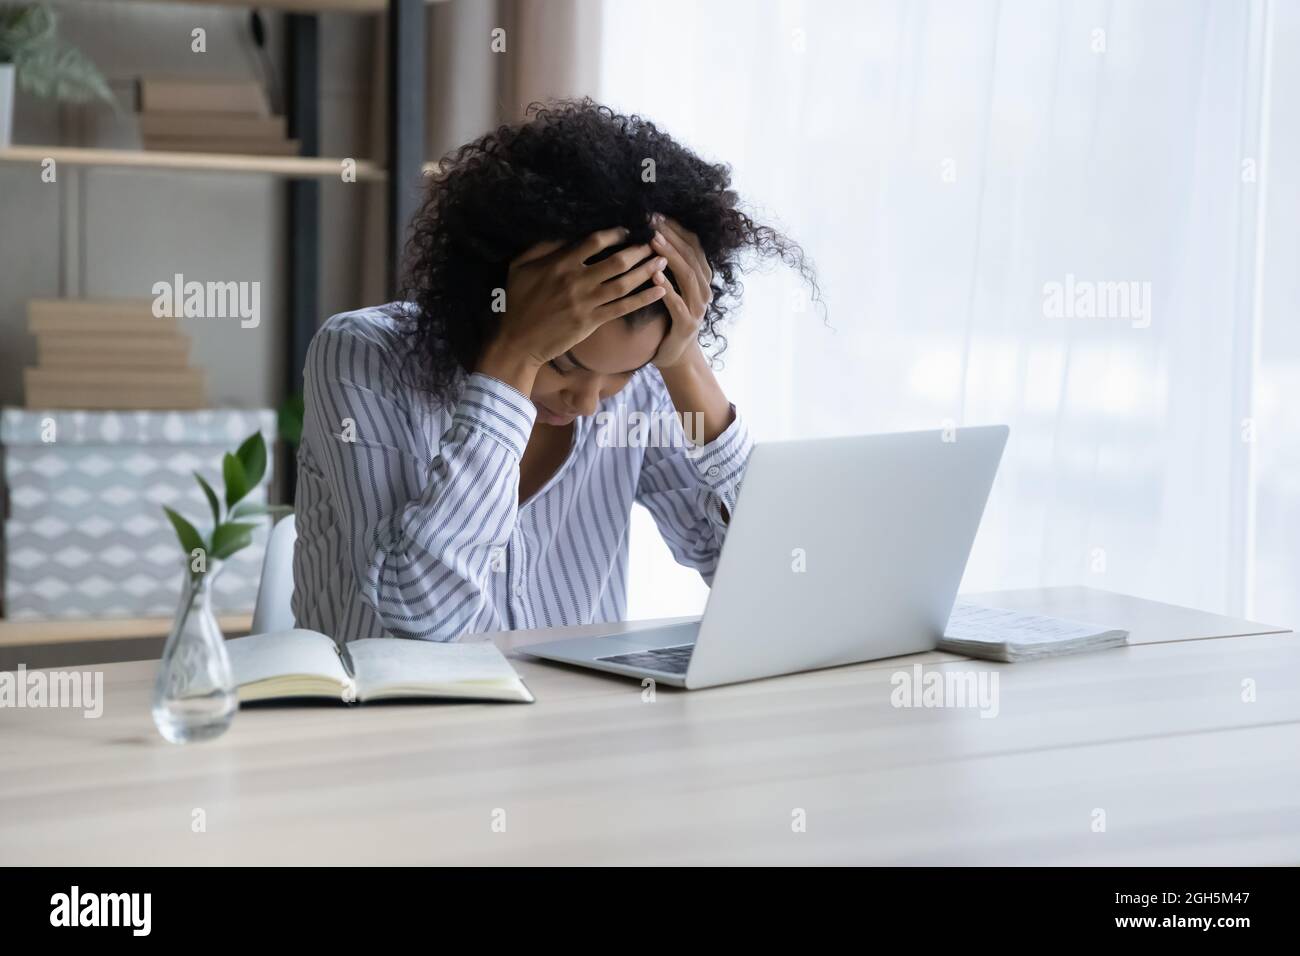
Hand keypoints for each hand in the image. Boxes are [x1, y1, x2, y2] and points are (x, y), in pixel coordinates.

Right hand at [479, 227, 668, 392]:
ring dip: (646, 271)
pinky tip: (659, 290)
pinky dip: (643, 299)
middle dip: (639, 250)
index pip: (594, 242)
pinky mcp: (592, 322)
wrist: (518, 342)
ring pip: (624, 283)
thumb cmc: (517, 303)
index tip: (628, 230)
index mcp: (560, 264)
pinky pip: (623, 308)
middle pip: (617, 261)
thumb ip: (541, 248)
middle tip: (655, 243)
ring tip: (663, 261)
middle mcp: (577, 281)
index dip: (615, 233)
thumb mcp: (519, 267)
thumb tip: (562, 233)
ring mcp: (586, 303)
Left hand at [648, 214, 713, 369]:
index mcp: (702, 277)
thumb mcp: (673, 286)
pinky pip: (678, 304)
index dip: (677, 228)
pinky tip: (654, 276)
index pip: (693, 245)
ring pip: (687, 276)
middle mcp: (704, 290)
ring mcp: (698, 308)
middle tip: (653, 222)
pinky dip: (667, 288)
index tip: (657, 215)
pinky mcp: (687, 324)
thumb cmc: (670, 315)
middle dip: (672, 237)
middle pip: (691, 256)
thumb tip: (651, 234)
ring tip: (653, 242)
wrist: (675, 354)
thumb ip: (669, 264)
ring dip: (670, 257)